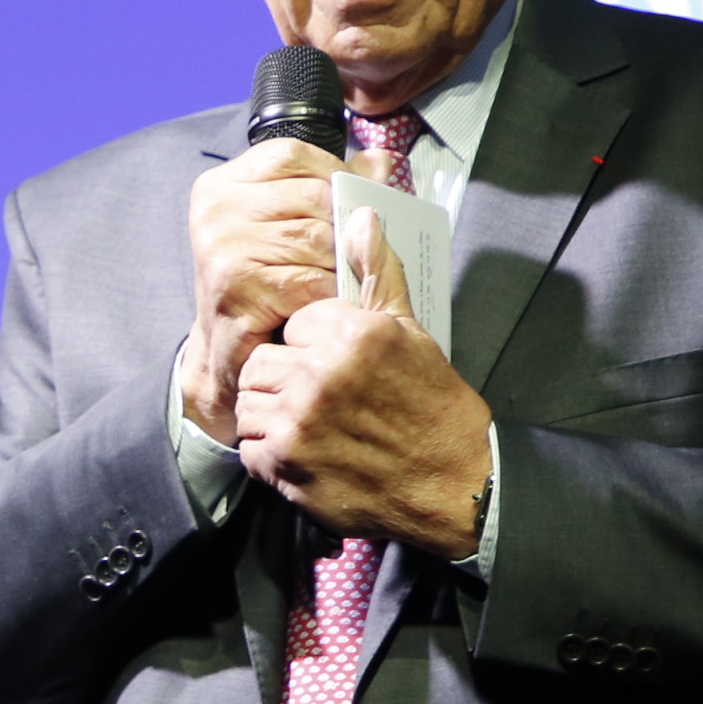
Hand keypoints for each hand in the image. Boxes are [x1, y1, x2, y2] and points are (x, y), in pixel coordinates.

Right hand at [182, 138, 342, 438]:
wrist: (230, 355)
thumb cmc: (266, 286)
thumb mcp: (295, 225)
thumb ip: (335, 188)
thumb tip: (382, 163)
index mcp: (224, 184)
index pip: (294, 155)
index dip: (333, 177)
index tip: (347, 207)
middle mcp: (216, 210)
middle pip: (314, 197)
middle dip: (342, 229)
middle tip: (348, 258)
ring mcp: (222, 248)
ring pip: (319, 239)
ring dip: (340, 267)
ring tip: (337, 285)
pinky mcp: (237, 289)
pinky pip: (311, 282)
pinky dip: (329, 297)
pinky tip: (326, 306)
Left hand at [233, 290, 494, 558]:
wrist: (454, 486)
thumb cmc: (435, 410)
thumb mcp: (412, 334)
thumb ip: (378, 275)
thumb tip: (361, 217)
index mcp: (351, 335)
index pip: (294, 323)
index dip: (311, 345)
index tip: (333, 365)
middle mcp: (320, 375)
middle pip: (261, 362)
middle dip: (283, 378)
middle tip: (316, 398)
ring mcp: (299, 422)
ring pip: (248, 403)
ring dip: (271, 415)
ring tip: (310, 425)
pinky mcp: (286, 464)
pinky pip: (248, 447)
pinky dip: (270, 455)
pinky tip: (306, 453)